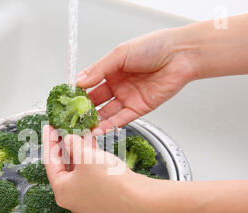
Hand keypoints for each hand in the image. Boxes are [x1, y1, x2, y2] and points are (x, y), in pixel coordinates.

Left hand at [42, 125, 141, 212]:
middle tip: (64, 130)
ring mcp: (86, 201)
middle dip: (66, 146)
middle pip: (63, 167)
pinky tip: (93, 147)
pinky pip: (90, 176)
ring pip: (78, 171)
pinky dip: (90, 162)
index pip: (50, 162)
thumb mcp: (85, 155)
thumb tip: (68, 139)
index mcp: (62, 192)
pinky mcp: (100, 199)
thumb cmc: (110, 182)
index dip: (49, 141)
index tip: (49, 128)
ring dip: (79, 152)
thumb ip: (72, 144)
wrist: (137, 198)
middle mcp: (71, 199)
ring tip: (81, 135)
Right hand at [77, 29, 195, 131]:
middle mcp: (119, 85)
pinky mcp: (140, 108)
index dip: (79, 91)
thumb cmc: (154, 47)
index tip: (67, 99)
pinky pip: (122, 119)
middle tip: (72, 116)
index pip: (90, 83)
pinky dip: (110, 125)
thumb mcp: (120, 54)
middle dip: (84, 109)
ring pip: (107, 112)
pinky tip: (98, 129)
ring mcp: (128, 97)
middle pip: (97, 100)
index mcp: (112, 70)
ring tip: (82, 127)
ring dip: (95, 120)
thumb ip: (99, 69)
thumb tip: (79, 81)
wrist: (180, 55)